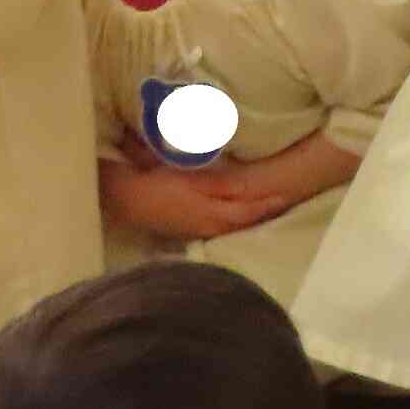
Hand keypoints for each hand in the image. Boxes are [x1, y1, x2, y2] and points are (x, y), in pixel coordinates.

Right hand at [99, 156, 287, 243]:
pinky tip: (234, 216)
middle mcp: (208, 225)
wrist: (125, 199)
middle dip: (263, 213)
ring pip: (230, 226)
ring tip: (265, 208)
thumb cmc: (157, 183)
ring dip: (249, 218)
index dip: (266, 205)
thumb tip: (248, 188)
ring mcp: (196, 229)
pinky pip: (217, 227)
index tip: (285, 195)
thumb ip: (220, 184)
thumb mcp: (191, 179)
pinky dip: (232, 222)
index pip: (246, 211)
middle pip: (241, 221)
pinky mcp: (186, 228)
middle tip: (282, 202)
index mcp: (211, 212)